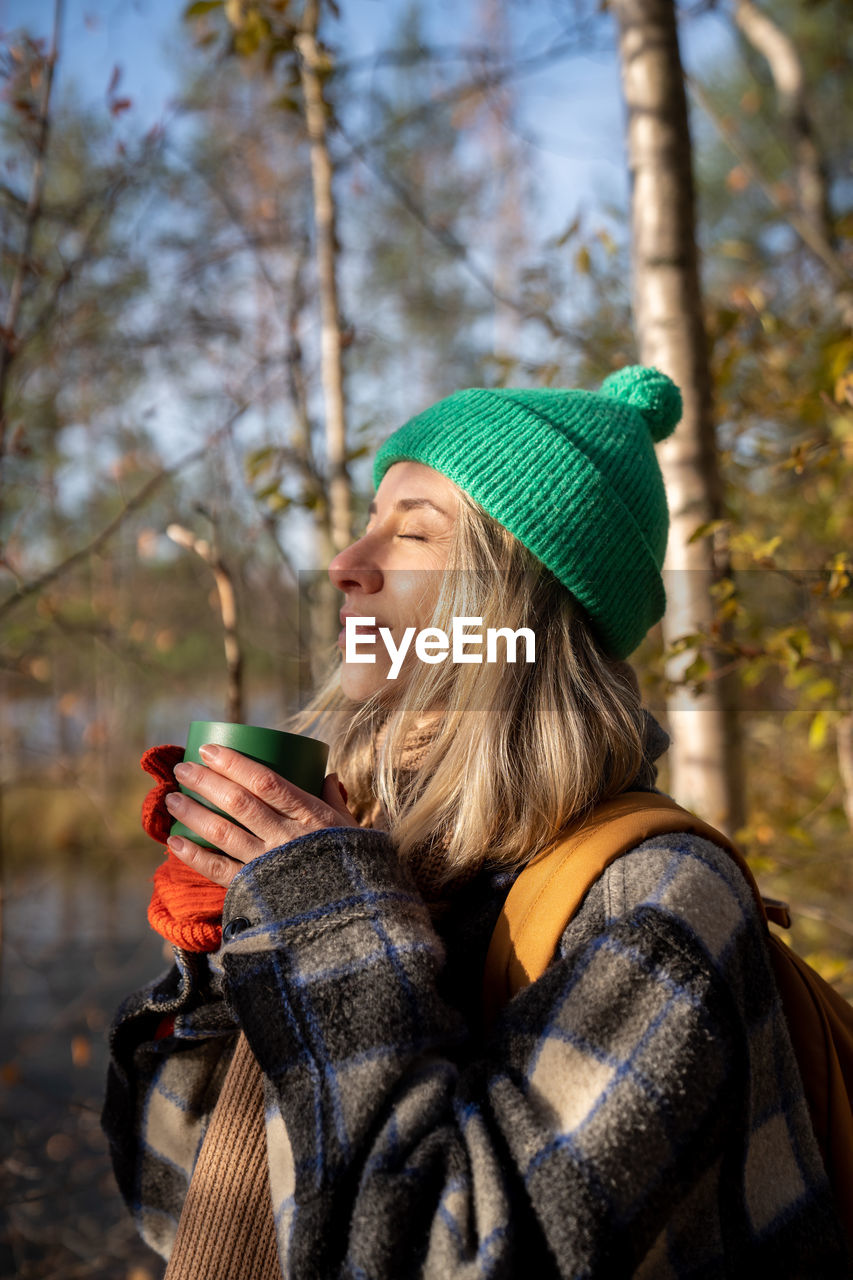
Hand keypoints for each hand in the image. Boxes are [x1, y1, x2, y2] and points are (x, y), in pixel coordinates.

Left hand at [164, 743, 356, 887]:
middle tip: (182, 769)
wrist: (355, 918)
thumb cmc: (355, 867)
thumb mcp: (351, 828)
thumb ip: (335, 800)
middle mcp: (285, 837)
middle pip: (238, 802)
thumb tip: (328, 774)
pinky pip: (218, 870)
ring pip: (223, 832)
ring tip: (172, 799)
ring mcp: (268, 864)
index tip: (208, 749)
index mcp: (310, 816)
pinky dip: (194, 856)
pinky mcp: (255, 891)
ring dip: (193, 813)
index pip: (266, 781)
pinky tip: (173, 842)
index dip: (234, 763)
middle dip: (206, 782)